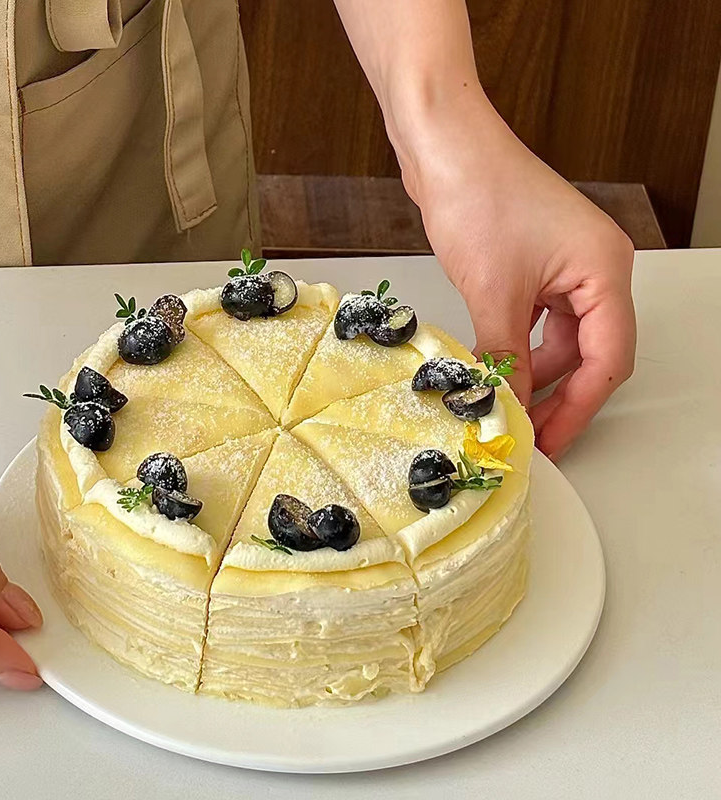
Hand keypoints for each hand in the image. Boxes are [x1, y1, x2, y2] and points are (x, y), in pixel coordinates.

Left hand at [398, 92, 635, 457]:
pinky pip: (538, 320)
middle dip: (557, 395)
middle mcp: (596, 269)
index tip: (551, 442)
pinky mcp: (535, 264)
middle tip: (525, 431)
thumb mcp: (494, 293)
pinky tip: (496, 366)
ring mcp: (565, 266)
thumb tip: (508, 405)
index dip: (579, 408)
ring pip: (561, 340)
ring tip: (504, 404)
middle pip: (589, 353)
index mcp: (605, 271)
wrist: (445, 146)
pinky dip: (519, 346)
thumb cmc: (478, 195)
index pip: (608, 359)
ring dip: (534, 373)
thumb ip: (506, 357)